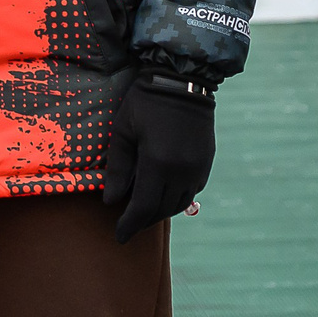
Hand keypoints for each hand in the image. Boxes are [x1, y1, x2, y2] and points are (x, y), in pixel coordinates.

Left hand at [103, 73, 215, 242]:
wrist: (182, 79)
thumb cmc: (145, 102)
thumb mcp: (123, 130)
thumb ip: (118, 168)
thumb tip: (111, 201)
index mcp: (158, 163)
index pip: (143, 207)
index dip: (130, 224)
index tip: (119, 236)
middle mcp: (182, 171)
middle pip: (162, 209)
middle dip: (143, 221)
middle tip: (128, 226)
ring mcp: (198, 167)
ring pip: (179, 203)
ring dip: (161, 211)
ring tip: (143, 213)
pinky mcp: (206, 162)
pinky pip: (192, 191)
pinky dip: (176, 198)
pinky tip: (163, 194)